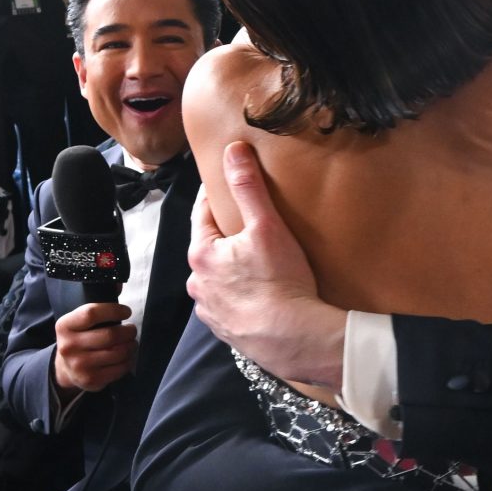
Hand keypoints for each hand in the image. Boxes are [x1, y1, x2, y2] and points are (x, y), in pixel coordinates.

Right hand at [53, 302, 135, 392]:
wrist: (66, 368)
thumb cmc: (80, 337)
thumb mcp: (80, 320)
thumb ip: (98, 301)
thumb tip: (117, 280)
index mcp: (64, 325)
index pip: (92, 313)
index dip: (114, 310)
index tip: (126, 312)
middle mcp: (69, 346)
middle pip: (110, 335)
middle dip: (128, 331)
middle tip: (132, 329)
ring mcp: (79, 365)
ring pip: (118, 352)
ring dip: (131, 345)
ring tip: (131, 342)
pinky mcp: (91, 380)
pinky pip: (120, 368)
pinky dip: (128, 361)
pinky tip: (126, 356)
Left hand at [187, 141, 344, 386]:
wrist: (293, 340)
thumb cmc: (280, 282)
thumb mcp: (267, 227)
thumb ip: (249, 188)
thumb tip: (233, 150)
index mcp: (202, 254)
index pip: (203, 214)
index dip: (216, 196)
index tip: (226, 184)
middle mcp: (198, 283)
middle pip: (210, 249)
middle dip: (226, 238)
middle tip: (250, 228)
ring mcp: (210, 311)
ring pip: (217, 280)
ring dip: (231, 271)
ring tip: (257, 266)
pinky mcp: (226, 332)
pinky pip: (229, 306)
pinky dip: (240, 298)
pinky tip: (260, 297)